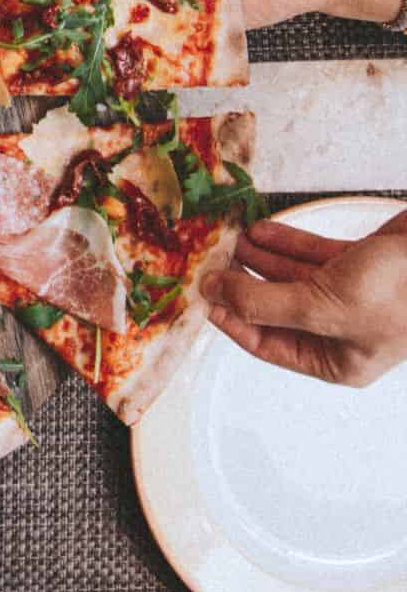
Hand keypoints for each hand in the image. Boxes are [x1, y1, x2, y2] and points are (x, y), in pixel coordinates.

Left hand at [205, 213, 406, 386]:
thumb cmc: (402, 294)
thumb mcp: (321, 306)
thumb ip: (264, 302)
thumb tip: (216, 294)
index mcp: (337, 360)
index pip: (267, 343)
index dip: (233, 319)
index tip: (205, 295)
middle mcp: (342, 331)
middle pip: (276, 308)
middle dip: (244, 284)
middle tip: (213, 261)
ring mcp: (353, 296)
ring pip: (292, 278)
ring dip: (260, 260)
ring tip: (232, 241)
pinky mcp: (361, 264)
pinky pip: (312, 254)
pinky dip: (285, 243)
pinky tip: (259, 231)